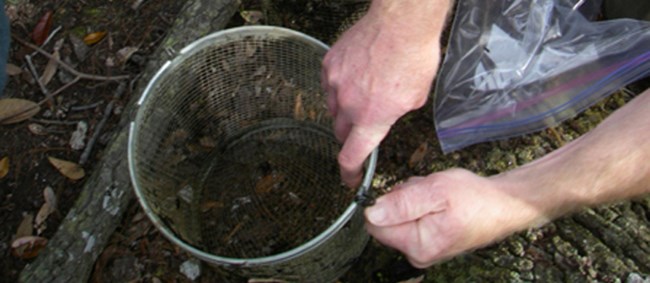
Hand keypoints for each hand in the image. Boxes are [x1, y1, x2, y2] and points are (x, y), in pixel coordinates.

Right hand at [321, 2, 444, 186]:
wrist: (401, 24)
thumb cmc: (414, 57)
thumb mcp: (415, 98)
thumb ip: (394, 115)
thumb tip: (386, 116)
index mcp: (371, 120)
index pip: (351, 157)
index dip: (349, 174)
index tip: (350, 180)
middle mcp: (349, 105)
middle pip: (340, 133)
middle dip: (350, 135)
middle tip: (362, 126)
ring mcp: (335, 83)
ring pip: (333, 108)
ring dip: (344, 109)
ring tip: (363, 92)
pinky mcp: (330, 64)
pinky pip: (329, 84)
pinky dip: (339, 86)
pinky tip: (355, 76)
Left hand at [364, 169, 547, 267]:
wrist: (505, 204)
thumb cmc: (476, 198)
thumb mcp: (436, 191)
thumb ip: (402, 203)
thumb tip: (371, 213)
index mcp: (418, 245)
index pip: (375, 226)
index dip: (384, 203)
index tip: (408, 192)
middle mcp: (419, 254)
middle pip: (387, 221)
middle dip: (401, 200)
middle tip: (428, 192)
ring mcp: (424, 249)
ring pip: (400, 217)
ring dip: (412, 200)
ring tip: (437, 195)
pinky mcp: (430, 241)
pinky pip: (413, 218)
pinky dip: (421, 204)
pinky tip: (439, 201)